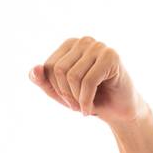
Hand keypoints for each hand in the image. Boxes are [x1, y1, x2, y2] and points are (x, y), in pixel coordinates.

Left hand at [29, 36, 147, 127]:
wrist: (118, 111)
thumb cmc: (89, 99)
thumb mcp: (60, 92)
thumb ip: (43, 81)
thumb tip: (34, 69)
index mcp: (70, 45)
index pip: (48, 66)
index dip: (54, 88)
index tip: (67, 100)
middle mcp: (84, 41)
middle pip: (59, 70)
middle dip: (65, 94)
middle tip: (75, 106)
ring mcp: (99, 46)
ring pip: (72, 76)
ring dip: (76, 98)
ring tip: (84, 106)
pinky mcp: (112, 57)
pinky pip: (89, 81)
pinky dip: (86, 101)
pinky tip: (89, 109)